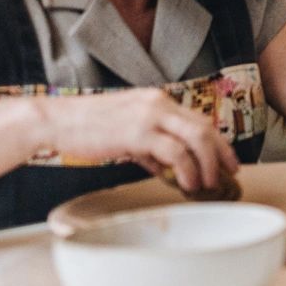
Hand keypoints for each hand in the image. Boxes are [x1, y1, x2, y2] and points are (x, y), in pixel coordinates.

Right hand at [30, 88, 236, 195]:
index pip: (198, 119)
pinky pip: (175, 152)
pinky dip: (187, 170)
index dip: (218, 142)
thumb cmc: (85, 128)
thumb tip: (164, 168)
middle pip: (205, 127)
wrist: (55, 121)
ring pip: (196, 138)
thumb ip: (147, 148)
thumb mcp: (124, 132)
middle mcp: (158, 103)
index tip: (228, 161)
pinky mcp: (138, 132)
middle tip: (230, 174)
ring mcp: (149, 116)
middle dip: (221, 153)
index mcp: (156, 100)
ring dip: (207, 165)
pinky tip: (187, 183)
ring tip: (208, 184)